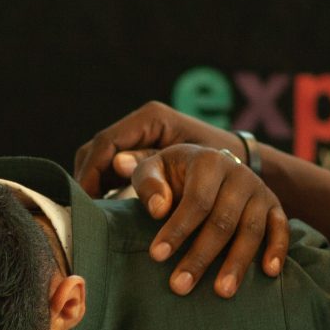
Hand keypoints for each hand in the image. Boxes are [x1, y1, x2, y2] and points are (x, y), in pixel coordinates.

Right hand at [73, 100, 244, 196]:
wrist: (243, 165)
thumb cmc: (223, 167)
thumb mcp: (192, 170)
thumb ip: (158, 171)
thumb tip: (118, 164)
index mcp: (151, 119)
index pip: (105, 144)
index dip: (91, 173)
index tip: (87, 201)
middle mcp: (142, 123)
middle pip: (96, 150)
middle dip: (88, 179)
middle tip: (85, 210)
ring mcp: (139, 137)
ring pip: (99, 158)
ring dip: (93, 184)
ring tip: (91, 211)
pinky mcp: (140, 152)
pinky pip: (109, 166)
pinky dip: (103, 185)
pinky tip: (103, 205)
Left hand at [118, 142, 290, 295]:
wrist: (205, 165)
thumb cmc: (171, 175)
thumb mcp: (153, 169)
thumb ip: (149, 184)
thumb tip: (159, 210)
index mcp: (208, 162)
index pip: (196, 201)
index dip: (177, 229)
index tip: (156, 256)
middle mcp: (238, 175)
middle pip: (223, 221)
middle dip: (201, 256)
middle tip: (180, 286)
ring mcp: (259, 190)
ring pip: (252, 230)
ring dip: (237, 263)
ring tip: (222, 292)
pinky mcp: (274, 205)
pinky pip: (281, 228)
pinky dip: (278, 249)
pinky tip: (269, 273)